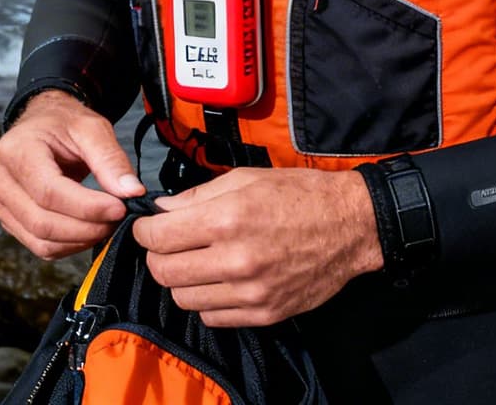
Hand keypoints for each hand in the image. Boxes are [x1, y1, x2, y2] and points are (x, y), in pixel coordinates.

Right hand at [0, 90, 145, 258]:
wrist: (42, 124)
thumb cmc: (64, 124)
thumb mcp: (92, 128)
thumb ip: (111, 159)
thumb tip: (132, 193)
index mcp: (15, 151)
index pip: (49, 192)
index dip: (87, 207)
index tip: (120, 208)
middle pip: (43, 222)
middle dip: (87, 228)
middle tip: (119, 219)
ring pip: (41, 241)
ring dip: (81, 240)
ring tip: (108, 224)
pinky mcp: (9, 220)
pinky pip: (40, 246)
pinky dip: (70, 245)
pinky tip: (90, 230)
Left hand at [132, 167, 382, 327]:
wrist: (351, 226)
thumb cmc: (299, 194)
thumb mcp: (246, 178)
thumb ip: (197, 196)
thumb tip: (160, 211)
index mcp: (227, 219)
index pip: (156, 238)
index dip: (144, 231)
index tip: (149, 227)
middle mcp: (235, 259)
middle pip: (163, 272)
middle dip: (157, 256)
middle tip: (169, 245)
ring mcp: (250, 292)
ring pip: (184, 299)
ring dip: (182, 281)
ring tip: (197, 263)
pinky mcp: (264, 313)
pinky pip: (212, 317)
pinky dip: (207, 302)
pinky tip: (220, 282)